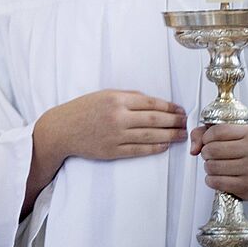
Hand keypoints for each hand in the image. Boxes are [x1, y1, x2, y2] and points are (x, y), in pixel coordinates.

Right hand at [39, 89, 187, 163]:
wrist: (61, 129)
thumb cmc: (82, 110)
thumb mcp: (103, 95)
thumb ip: (127, 97)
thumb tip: (153, 103)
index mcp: (116, 99)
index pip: (151, 103)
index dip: (169, 107)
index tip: (180, 110)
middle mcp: (118, 117)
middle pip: (156, 120)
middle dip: (175, 121)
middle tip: (186, 123)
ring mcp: (116, 135)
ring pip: (151, 135)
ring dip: (170, 135)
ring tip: (181, 135)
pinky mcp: (113, 151)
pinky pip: (140, 150)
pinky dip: (155, 147)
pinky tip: (164, 145)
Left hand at [190, 124, 247, 199]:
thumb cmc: (240, 151)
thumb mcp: (225, 135)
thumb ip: (202, 134)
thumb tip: (193, 150)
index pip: (217, 131)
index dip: (206, 137)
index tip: (208, 141)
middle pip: (212, 149)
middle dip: (206, 153)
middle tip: (212, 156)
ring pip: (212, 166)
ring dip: (208, 167)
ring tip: (217, 166)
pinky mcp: (247, 186)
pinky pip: (215, 182)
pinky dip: (210, 180)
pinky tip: (218, 177)